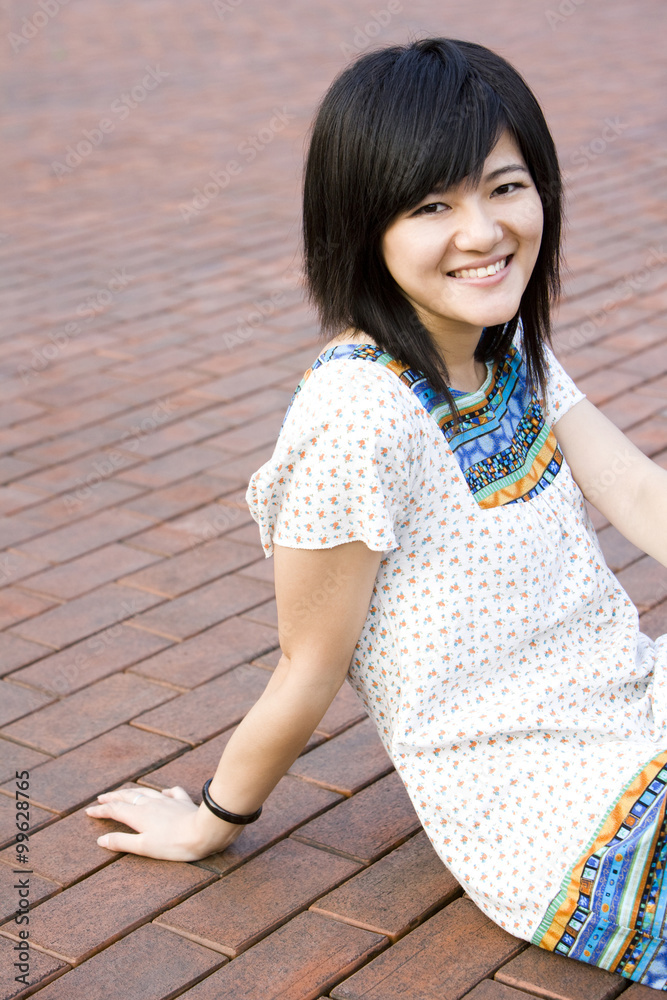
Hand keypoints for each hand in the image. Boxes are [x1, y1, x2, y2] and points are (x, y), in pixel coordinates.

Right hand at [85, 785, 243, 860]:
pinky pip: (171, 793)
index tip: (89, 811)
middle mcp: (150, 803)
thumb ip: (122, 842)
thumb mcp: (143, 847)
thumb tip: (101, 839)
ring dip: (132, 791)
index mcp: (138, 814)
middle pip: (128, 797)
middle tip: (101, 798)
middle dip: (113, 798)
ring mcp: (167, 801)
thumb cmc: (172, 843)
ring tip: (124, 792)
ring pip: (146, 792)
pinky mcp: (183, 802)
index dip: (101, 811)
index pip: (115, 810)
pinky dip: (164, 792)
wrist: (203, 831)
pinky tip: (163, 792)